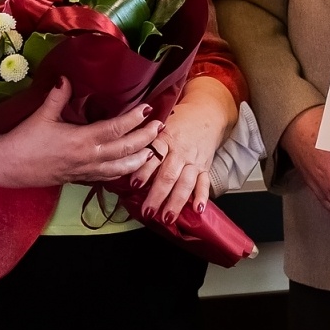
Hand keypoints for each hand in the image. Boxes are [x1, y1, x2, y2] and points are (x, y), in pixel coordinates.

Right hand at [0, 78, 159, 186]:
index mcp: (82, 140)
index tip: (149, 109)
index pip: (116, 129)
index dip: (134, 120)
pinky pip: (105, 177)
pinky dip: (120, 173)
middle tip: (160, 127)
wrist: (9, 166)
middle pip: (124, 149)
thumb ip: (58, 96)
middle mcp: (88, 157)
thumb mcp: (42, 115)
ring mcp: (85, 170)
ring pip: (119, 168)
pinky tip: (127, 169)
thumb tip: (66, 77)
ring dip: (137, 160)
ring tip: (151, 152)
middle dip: (145, 139)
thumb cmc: (24, 140)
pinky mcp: (78, 178)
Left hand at [132, 76, 236, 222]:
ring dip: (176, 201)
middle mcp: (179, 152)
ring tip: (168, 217)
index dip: (144, 170)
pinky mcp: (205, 167)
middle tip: (148, 212)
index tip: (134, 184)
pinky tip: (198, 209)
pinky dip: (202, 196)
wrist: (205, 112)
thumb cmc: (176, 122)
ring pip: (185, 183)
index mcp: (165, 140)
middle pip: (168, 175)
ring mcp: (193, 161)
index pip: (153, 156)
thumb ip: (144, 142)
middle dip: (158, 195)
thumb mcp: (159, 126)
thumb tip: (123, 160)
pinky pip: (204, 183)